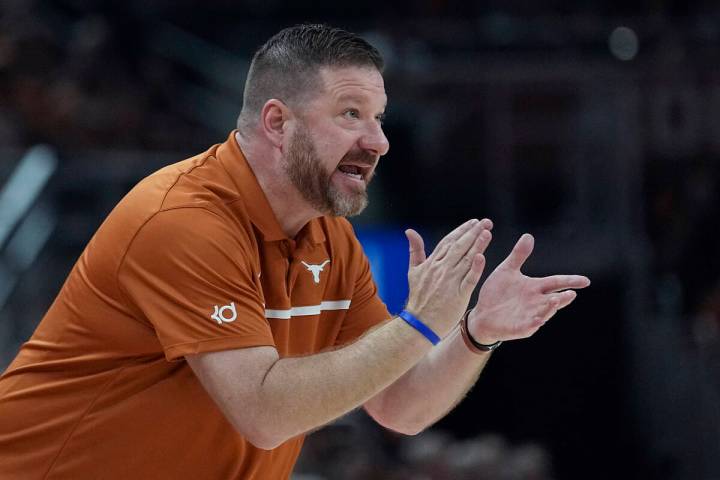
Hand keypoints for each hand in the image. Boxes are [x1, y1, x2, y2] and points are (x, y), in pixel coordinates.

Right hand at [404, 218, 492, 337]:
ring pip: (465, 259)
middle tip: (486, 222)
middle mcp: (441, 269)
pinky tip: (481, 257)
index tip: (473, 222)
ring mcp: (450, 282)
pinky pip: (469, 279)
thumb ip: (415, 250)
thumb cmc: (418, 298)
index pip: (449, 241)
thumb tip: (410, 231)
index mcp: (432, 263)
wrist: (419, 323)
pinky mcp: (458, 295)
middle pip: (459, 246)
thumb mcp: (413, 271)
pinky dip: (475, 268)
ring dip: (477, 245)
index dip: (462, 230)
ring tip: (487, 232)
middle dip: (473, 232)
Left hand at [468, 233, 590, 343]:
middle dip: (562, 298)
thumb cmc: (497, 293)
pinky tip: (538, 321)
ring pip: (543, 313)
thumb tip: (528, 235)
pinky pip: (527, 326)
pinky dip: (533, 323)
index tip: (586, 281)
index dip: (570, 281)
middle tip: (572, 293)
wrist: (481, 314)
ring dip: (549, 309)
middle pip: (553, 299)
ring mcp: (528, 316)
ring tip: (555, 301)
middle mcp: (535, 302)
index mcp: (535, 288)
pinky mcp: (518, 328)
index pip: (556, 282)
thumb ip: (518, 255)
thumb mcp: (507, 271)